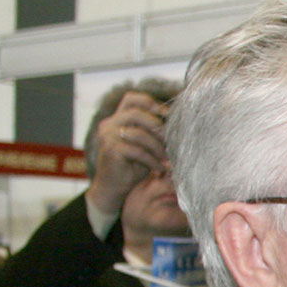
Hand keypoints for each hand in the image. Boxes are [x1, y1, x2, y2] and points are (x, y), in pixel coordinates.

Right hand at [86, 92, 170, 223]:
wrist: (114, 187)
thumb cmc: (133, 165)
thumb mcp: (145, 144)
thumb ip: (153, 131)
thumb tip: (179, 121)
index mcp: (117, 118)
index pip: (131, 99)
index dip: (150, 103)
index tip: (168, 114)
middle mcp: (109, 124)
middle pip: (136, 113)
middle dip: (157, 126)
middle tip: (170, 141)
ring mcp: (108, 137)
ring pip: (138, 133)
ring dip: (157, 147)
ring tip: (166, 158)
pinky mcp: (111, 151)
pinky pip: (137, 151)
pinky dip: (152, 160)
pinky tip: (159, 168)